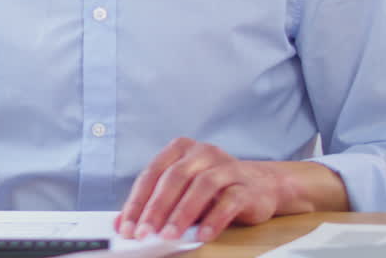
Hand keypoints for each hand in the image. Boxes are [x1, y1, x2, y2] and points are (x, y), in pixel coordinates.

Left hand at [115, 137, 324, 242]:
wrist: (262, 185)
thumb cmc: (212, 190)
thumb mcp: (181, 192)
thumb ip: (155, 204)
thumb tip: (123, 224)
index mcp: (179, 149)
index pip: (151, 174)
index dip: (137, 202)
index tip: (126, 227)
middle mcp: (201, 152)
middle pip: (173, 178)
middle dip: (156, 208)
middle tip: (144, 233)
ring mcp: (225, 166)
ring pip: (200, 186)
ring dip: (182, 214)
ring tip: (170, 236)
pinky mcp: (246, 185)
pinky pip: (229, 201)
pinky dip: (214, 219)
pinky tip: (202, 235)